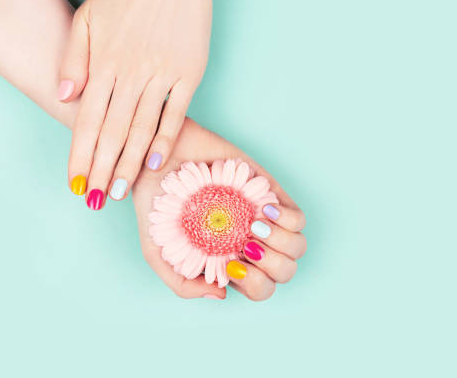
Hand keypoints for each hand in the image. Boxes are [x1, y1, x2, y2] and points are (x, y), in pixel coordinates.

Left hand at [59, 0, 213, 208]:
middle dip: (102, 168)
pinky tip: (157, 163)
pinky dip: (166, 139)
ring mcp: (163, 74)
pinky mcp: (190, 73)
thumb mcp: (87, 17)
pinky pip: (177, 113)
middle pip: (113, 131)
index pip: (88, 119)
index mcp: (104, 61)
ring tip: (120, 190)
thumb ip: (74, 57)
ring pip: (142, 128)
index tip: (75, 182)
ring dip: (130, 163)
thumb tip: (66, 96)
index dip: (80, 153)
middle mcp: (131, 72)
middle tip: (96, 199)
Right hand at [131, 119, 306, 299]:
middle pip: (285, 271)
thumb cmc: (157, 207)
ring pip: (297, 247)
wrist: (159, 162)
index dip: (254, 284)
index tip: (233, 264)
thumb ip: (183, 284)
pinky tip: (264, 209)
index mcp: (229, 264)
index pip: (260, 288)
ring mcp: (265, 222)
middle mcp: (251, 246)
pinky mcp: (272, 195)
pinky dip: (287, 220)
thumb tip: (222, 295)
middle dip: (271, 265)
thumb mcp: (157, 253)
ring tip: (254, 226)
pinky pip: (299, 219)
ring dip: (281, 243)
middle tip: (246, 244)